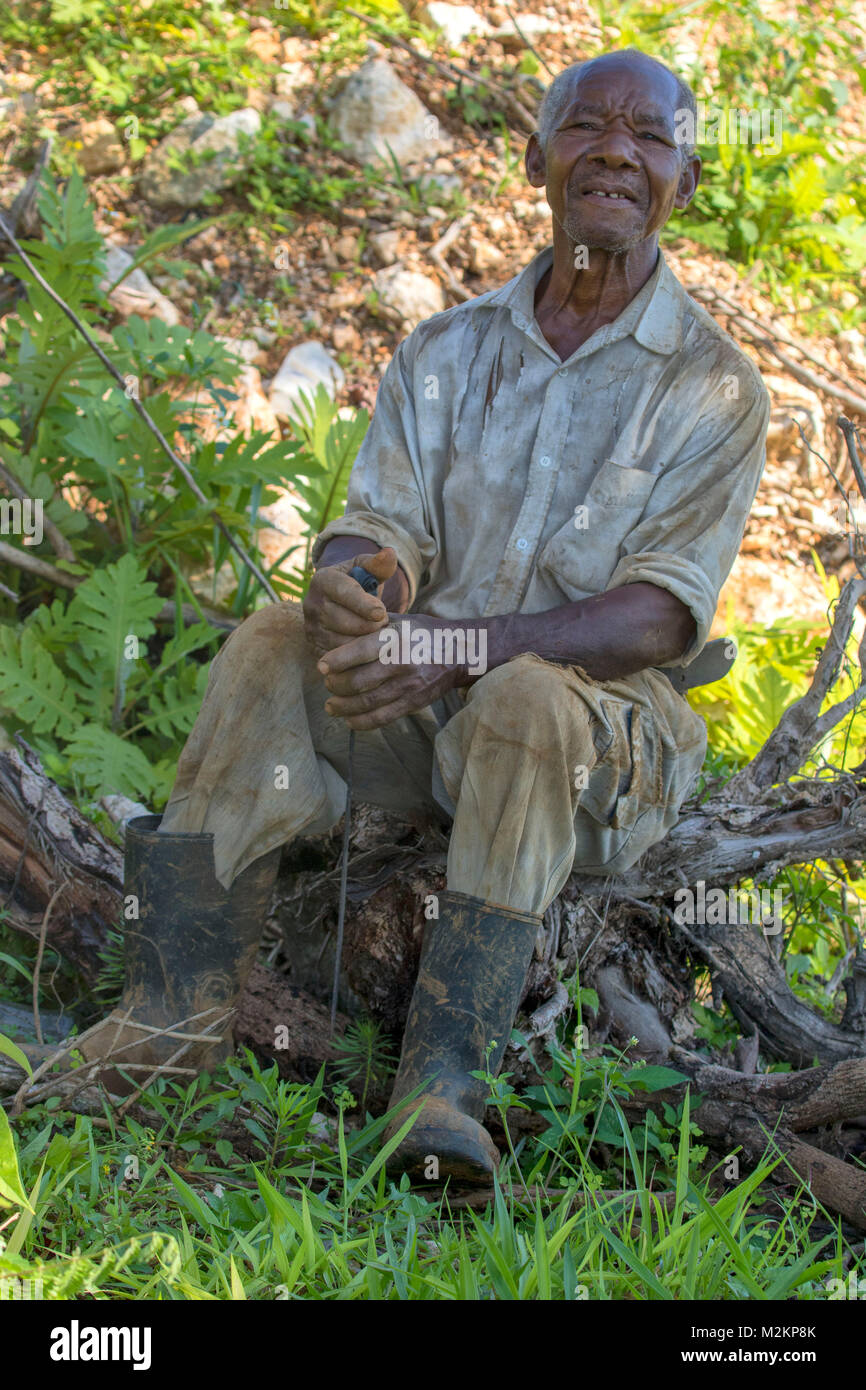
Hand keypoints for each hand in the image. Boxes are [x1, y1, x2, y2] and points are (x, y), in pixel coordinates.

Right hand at [302, 547, 396, 657]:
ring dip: (364, 643)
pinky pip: (338, 658)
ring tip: (379, 636)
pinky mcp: (314, 646)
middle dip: (369, 626)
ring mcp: (310, 627)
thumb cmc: (357, 583)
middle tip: (385, 624)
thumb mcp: (365, 570)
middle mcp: (311, 603)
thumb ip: (378, 564)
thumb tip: (390, 553)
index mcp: (323, 579)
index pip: (343, 592)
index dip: (363, 604)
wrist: (337, 603)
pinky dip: (356, 657)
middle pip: (342, 621)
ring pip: (340, 642)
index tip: (382, 612)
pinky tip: (370, 651)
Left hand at [318, 614, 476, 729]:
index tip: (320, 666)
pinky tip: (349, 720)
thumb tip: (337, 631)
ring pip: (367, 702)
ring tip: (331, 706)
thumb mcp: (400, 620)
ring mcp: (410, 685)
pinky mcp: (414, 703)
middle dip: (336, 685)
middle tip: (327, 684)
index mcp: (397, 638)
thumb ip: (371, 626)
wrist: (460, 653)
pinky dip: (361, 722)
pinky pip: (382, 717)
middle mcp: (403, 662)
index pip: (361, 650)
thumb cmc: (422, 634)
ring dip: (343, 707)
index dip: (337, 660)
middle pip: (359, 681)